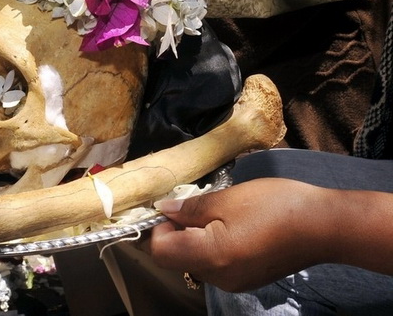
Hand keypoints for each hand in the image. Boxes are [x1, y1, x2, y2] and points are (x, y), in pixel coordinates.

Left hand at [147, 178, 334, 291]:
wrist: (323, 226)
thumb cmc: (275, 206)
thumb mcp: (227, 199)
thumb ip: (190, 209)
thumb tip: (164, 210)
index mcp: (210, 257)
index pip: (160, 252)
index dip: (157, 229)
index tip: (169, 208)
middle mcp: (219, 277)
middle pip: (177, 258)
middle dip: (176, 232)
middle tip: (192, 205)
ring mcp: (234, 282)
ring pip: (196, 261)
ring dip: (195, 237)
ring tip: (216, 212)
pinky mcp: (247, 279)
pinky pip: (216, 264)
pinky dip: (212, 245)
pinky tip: (231, 226)